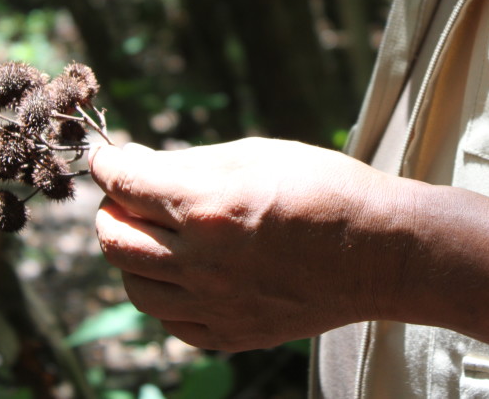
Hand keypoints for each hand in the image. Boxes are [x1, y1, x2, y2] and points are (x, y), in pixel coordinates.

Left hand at [89, 137, 415, 350]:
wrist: (381, 252)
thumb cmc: (326, 189)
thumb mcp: (258, 155)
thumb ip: (190, 162)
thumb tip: (137, 163)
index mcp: (210, 207)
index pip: (125, 184)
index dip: (107, 164)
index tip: (107, 157)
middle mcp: (203, 262)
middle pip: (114, 240)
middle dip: (108, 210)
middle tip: (125, 195)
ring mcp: (216, 306)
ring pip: (134, 285)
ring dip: (130, 253)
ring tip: (153, 234)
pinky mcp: (232, 334)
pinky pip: (170, 322)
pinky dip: (164, 294)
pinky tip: (183, 273)